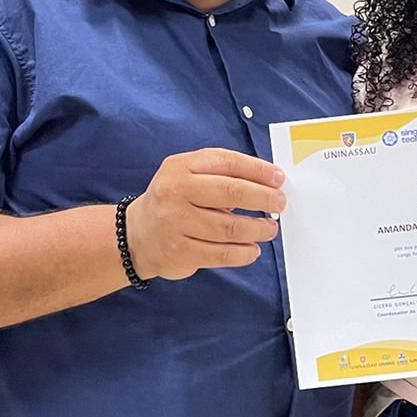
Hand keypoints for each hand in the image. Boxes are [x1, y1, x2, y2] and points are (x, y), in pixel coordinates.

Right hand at [126, 149, 286, 281]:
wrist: (137, 235)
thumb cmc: (175, 201)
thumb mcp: (189, 176)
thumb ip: (222, 174)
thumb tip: (269, 183)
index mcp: (181, 167)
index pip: (227, 162)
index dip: (258, 170)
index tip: (279, 178)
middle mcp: (175, 191)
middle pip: (230, 192)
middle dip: (263, 198)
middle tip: (279, 204)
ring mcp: (175, 223)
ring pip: (229, 227)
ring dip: (257, 229)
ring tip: (269, 229)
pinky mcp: (179, 251)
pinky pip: (220, 254)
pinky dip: (243, 253)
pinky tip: (252, 250)